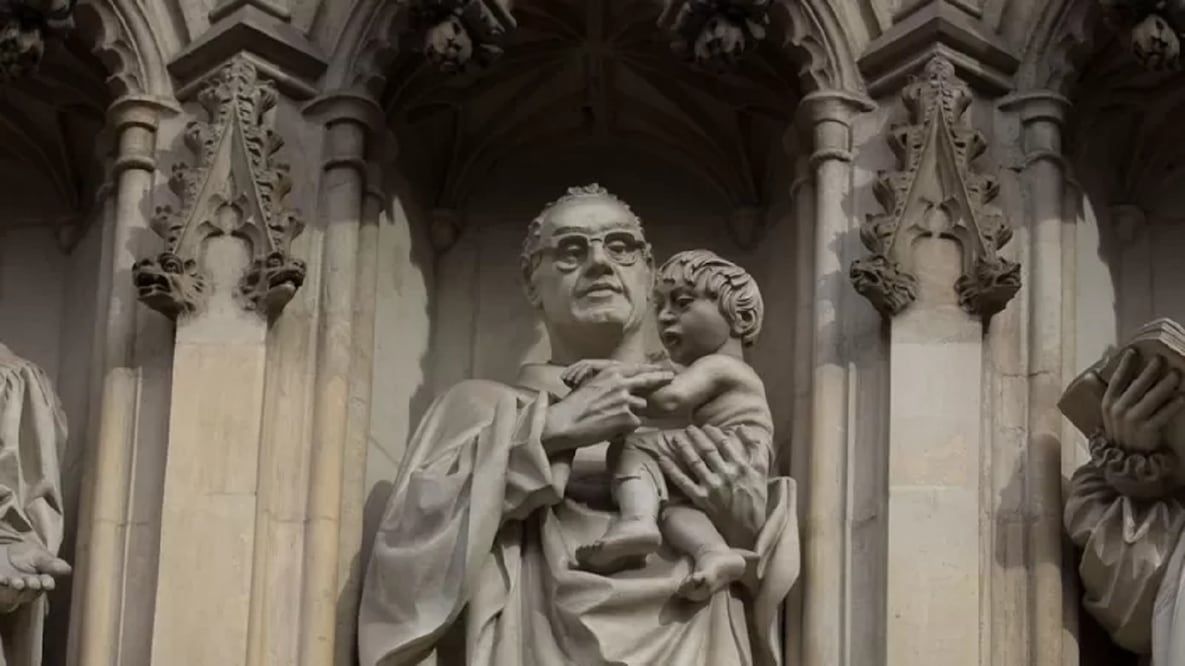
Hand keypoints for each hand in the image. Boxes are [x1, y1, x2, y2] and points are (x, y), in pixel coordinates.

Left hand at [0, 542, 69, 612]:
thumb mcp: (39, 555)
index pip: (46, 584)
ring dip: (16, 588)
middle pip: (31, 591)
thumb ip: (51, 564)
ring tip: (17, 582)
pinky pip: (0, 587)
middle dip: (32, 586)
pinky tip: (2, 579)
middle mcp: (26, 588)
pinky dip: (1, 583)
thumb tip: (68, 569)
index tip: (48, 583)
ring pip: (14, 593)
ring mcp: (10, 588)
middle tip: (33, 581)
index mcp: (41, 580)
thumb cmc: (25, 555)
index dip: (47, 584)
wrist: (4, 552)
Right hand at [544, 363, 674, 452]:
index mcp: (611, 373)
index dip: (651, 369)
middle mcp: (622, 384)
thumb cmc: (572, 406)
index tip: (663, 368)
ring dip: (631, 414)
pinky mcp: (627, 418)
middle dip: (661, 379)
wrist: (565, 423)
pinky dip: (625, 429)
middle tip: (671, 377)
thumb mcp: (590, 385)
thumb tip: (619, 386)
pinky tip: (609, 429)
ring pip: (640, 408)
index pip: (637, 369)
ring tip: (610, 420)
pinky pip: (634, 424)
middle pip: (648, 382)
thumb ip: (608, 383)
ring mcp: (626, 401)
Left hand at [657, 425, 766, 547]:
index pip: (724, 444)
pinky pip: (683, 482)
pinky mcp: (701, 499)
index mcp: (741, 466)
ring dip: (684, 448)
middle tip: (688, 428)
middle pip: (707, 450)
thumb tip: (742, 427)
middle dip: (696, 436)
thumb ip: (754, 447)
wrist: (748, 528)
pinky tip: (663, 459)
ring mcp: (712, 487)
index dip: (713, 433)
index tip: (706, 427)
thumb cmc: (755, 499)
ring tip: (675, 438)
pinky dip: (672, 470)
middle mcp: (726, 475)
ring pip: (695, 462)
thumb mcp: (760, 471)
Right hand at [1101, 350, 1184, 452]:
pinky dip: (1173, 405)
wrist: (1126, 458)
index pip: (1117, 379)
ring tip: (1176, 374)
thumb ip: (1113, 395)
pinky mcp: (1147, 429)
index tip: (1134, 351)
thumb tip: (1100, 374)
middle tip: (1161, 359)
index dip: (1126, 365)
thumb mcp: (1110, 413)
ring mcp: (1133, 419)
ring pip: (1152, 397)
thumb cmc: (1121, 431)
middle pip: (1137, 385)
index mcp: (1108, 402)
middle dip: (1151, 371)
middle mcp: (1119, 409)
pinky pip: (1163, 414)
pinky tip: (1182, 397)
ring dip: (1165, 384)